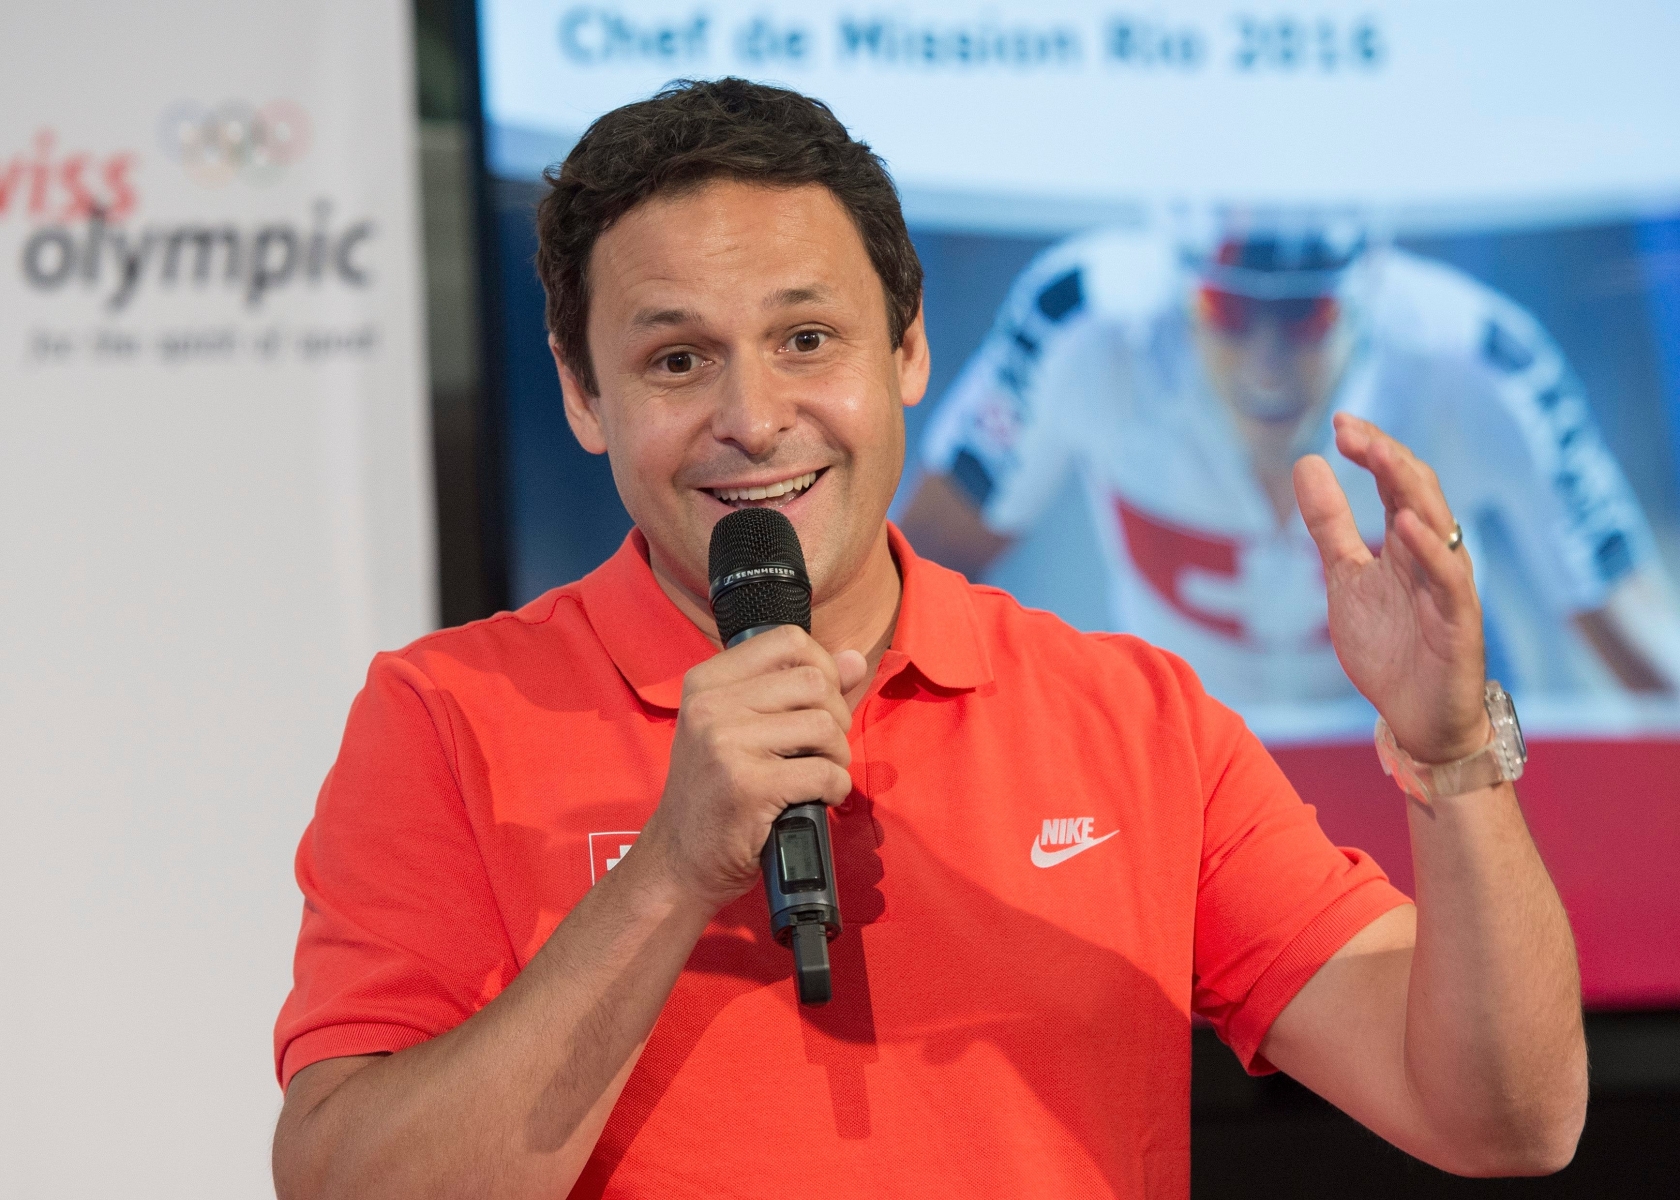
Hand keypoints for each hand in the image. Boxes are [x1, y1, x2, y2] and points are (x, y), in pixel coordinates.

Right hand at [632, 625, 867, 912]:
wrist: (679, 860)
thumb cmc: (716, 792)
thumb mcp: (742, 728)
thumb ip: (800, 691)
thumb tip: (856, 659)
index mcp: (708, 682)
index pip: (788, 640)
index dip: (823, 667)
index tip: (820, 701)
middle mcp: (711, 705)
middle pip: (813, 681)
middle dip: (836, 716)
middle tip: (822, 747)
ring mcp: (726, 745)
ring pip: (823, 725)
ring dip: (837, 755)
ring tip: (820, 774)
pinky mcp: (747, 786)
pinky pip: (823, 772)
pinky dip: (835, 788)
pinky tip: (819, 798)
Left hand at [1294, 414, 1489, 762]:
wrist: (1415, 716)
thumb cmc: (1390, 645)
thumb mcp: (1345, 576)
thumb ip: (1330, 524)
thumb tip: (1307, 462)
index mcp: (1407, 542)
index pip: (1396, 481)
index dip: (1372, 450)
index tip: (1340, 423)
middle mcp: (1434, 555)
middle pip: (1419, 491)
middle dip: (1388, 456)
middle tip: (1352, 429)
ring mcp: (1449, 586)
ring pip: (1440, 525)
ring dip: (1410, 488)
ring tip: (1380, 456)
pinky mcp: (1460, 622)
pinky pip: (1450, 581)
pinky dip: (1431, 551)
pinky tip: (1406, 526)